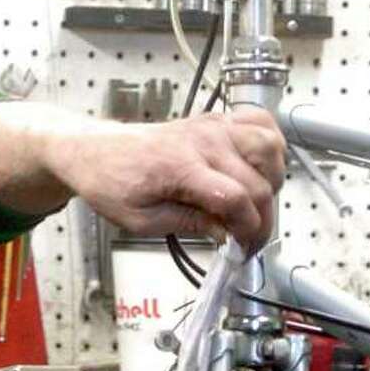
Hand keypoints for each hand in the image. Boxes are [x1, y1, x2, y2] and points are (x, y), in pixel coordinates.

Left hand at [58, 106, 285, 253]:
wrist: (95, 150)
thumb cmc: (111, 182)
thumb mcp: (142, 221)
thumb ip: (189, 224)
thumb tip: (226, 232)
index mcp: (180, 166)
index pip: (236, 199)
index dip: (248, 230)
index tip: (244, 249)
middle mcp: (203, 141)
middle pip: (259, 180)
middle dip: (262, 217)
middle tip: (249, 239)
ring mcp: (213, 126)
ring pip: (269, 145)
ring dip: (273, 178)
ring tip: (257, 202)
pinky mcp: (215, 120)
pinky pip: (259, 121)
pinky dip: (271, 143)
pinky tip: (262, 167)